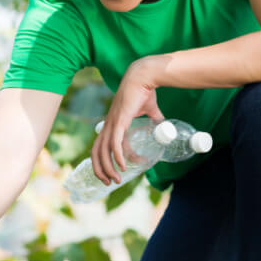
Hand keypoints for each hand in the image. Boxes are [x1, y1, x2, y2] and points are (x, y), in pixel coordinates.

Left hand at [92, 57, 163, 185]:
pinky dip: (117, 156)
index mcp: (111, 124)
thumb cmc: (144, 91)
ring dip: (109, 168)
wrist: (143, 77)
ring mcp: (112, 123)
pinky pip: (115, 143)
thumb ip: (155, 119)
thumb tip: (164, 127)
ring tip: (117, 179)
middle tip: (110, 183)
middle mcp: (108, 125)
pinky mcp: (119, 121)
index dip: (105, 161)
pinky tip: (122, 166)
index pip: (100, 146)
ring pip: (104, 151)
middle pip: (96, 152)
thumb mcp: (149, 110)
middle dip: (100, 170)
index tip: (119, 171)